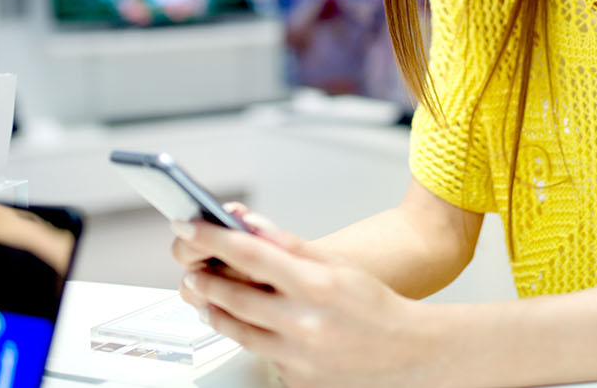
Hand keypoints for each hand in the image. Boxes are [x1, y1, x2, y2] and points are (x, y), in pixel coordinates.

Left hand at [173, 213, 438, 387]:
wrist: (405, 353)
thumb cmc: (373, 305)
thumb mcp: (336, 265)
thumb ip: (290, 245)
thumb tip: (250, 224)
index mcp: (315, 285)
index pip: (251, 254)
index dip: (214, 238)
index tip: (190, 226)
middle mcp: (304, 323)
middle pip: (235, 298)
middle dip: (206, 281)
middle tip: (193, 271)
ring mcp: (298, 356)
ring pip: (239, 331)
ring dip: (218, 312)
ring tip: (208, 298)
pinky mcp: (295, 380)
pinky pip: (261, 356)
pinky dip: (253, 338)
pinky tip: (253, 327)